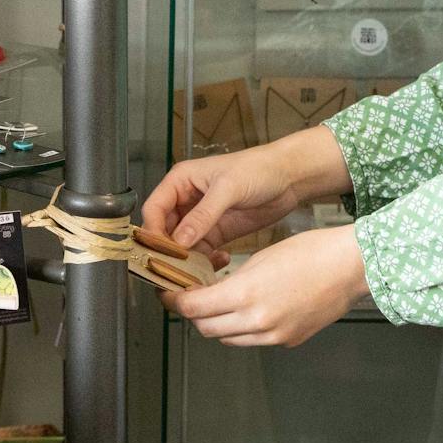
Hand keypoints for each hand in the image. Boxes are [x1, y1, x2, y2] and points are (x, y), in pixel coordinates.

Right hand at [140, 128, 352, 264]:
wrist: (289, 178)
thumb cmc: (258, 168)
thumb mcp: (229, 188)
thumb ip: (203, 215)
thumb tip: (180, 241)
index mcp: (181, 181)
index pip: (154, 209)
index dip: (153, 232)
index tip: (159, 253)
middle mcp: (186, 200)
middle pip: (164, 231)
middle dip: (167, 252)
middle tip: (174, 270)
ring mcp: (201, 219)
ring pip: (181, 245)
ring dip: (185, 261)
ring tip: (194, 274)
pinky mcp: (216, 232)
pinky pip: (200, 252)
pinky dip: (203, 262)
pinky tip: (215, 264)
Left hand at [167, 225, 367, 346]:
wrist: (350, 267)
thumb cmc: (311, 252)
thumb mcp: (261, 256)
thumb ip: (232, 278)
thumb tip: (211, 292)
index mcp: (246, 294)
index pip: (194, 308)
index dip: (175, 301)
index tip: (169, 293)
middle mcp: (257, 322)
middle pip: (206, 328)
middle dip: (193, 314)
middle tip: (190, 297)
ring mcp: (274, 336)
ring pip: (228, 338)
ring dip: (218, 323)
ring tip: (221, 302)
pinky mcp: (288, 341)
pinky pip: (254, 340)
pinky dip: (244, 328)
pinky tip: (251, 308)